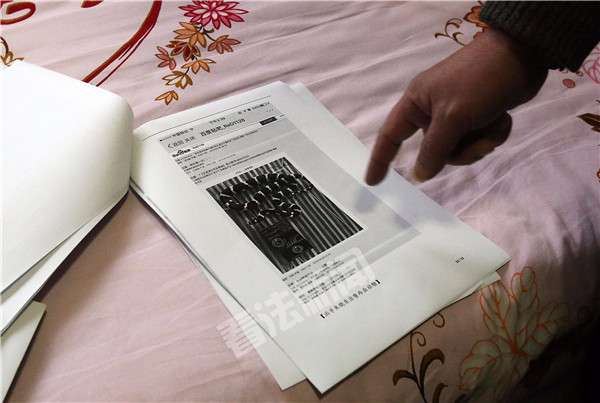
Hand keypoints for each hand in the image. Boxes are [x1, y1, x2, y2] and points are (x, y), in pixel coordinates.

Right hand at [365, 28, 547, 184]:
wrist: (523, 53)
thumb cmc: (480, 81)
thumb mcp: (453, 118)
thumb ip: (433, 151)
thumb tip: (420, 176)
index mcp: (417, 103)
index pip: (390, 136)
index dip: (380, 160)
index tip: (373, 183)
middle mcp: (432, 110)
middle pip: (434, 151)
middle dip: (460, 151)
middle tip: (480, 142)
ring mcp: (455, 113)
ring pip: (459, 149)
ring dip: (480, 143)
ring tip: (495, 123)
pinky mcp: (477, 115)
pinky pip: (477, 139)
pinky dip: (492, 133)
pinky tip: (502, 118)